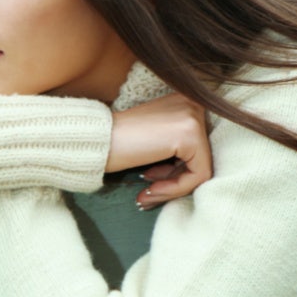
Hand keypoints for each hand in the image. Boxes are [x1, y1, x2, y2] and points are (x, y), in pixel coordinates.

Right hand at [106, 93, 211, 210]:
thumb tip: (195, 173)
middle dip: (174, 180)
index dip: (176, 170)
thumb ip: (177, 147)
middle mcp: (193, 104)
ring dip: (172, 188)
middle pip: (201, 157)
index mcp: (185, 101)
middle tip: (148, 192)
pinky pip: (197, 175)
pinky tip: (149, 191)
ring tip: (146, 195)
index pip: (197, 147)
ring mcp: (193, 117)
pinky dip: (175, 189)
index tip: (152, 182)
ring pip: (201, 169)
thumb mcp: (155, 138)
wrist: (94, 140)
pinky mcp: (190, 135)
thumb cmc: (117, 142)